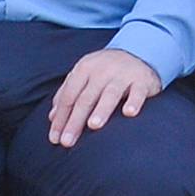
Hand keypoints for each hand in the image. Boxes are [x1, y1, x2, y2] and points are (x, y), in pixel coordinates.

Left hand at [45, 49, 163, 143]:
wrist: (137, 53)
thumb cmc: (104, 72)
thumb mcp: (84, 77)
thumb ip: (67, 94)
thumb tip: (52, 118)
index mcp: (84, 68)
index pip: (69, 96)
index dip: (61, 118)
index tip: (55, 139)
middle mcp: (102, 69)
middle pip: (86, 98)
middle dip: (75, 121)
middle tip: (68, 142)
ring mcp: (123, 74)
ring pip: (110, 93)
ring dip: (101, 109)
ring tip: (93, 126)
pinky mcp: (142, 80)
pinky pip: (138, 91)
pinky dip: (134, 101)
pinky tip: (129, 113)